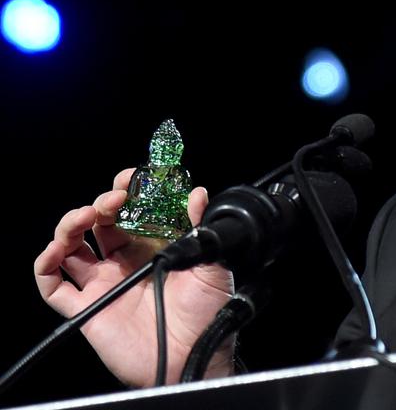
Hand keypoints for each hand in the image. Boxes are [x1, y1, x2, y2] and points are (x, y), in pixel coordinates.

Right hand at [34, 169, 234, 385]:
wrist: (194, 354)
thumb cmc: (207, 312)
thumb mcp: (213, 263)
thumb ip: (203, 228)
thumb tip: (197, 193)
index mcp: (153, 246)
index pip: (130, 210)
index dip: (126, 191)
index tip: (130, 178)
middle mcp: (125, 260)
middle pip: (99, 223)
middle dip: (102, 202)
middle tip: (114, 198)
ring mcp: (103, 283)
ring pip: (72, 247)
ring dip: (70, 225)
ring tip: (84, 216)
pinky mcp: (87, 308)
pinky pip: (54, 286)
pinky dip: (45, 265)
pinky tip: (56, 252)